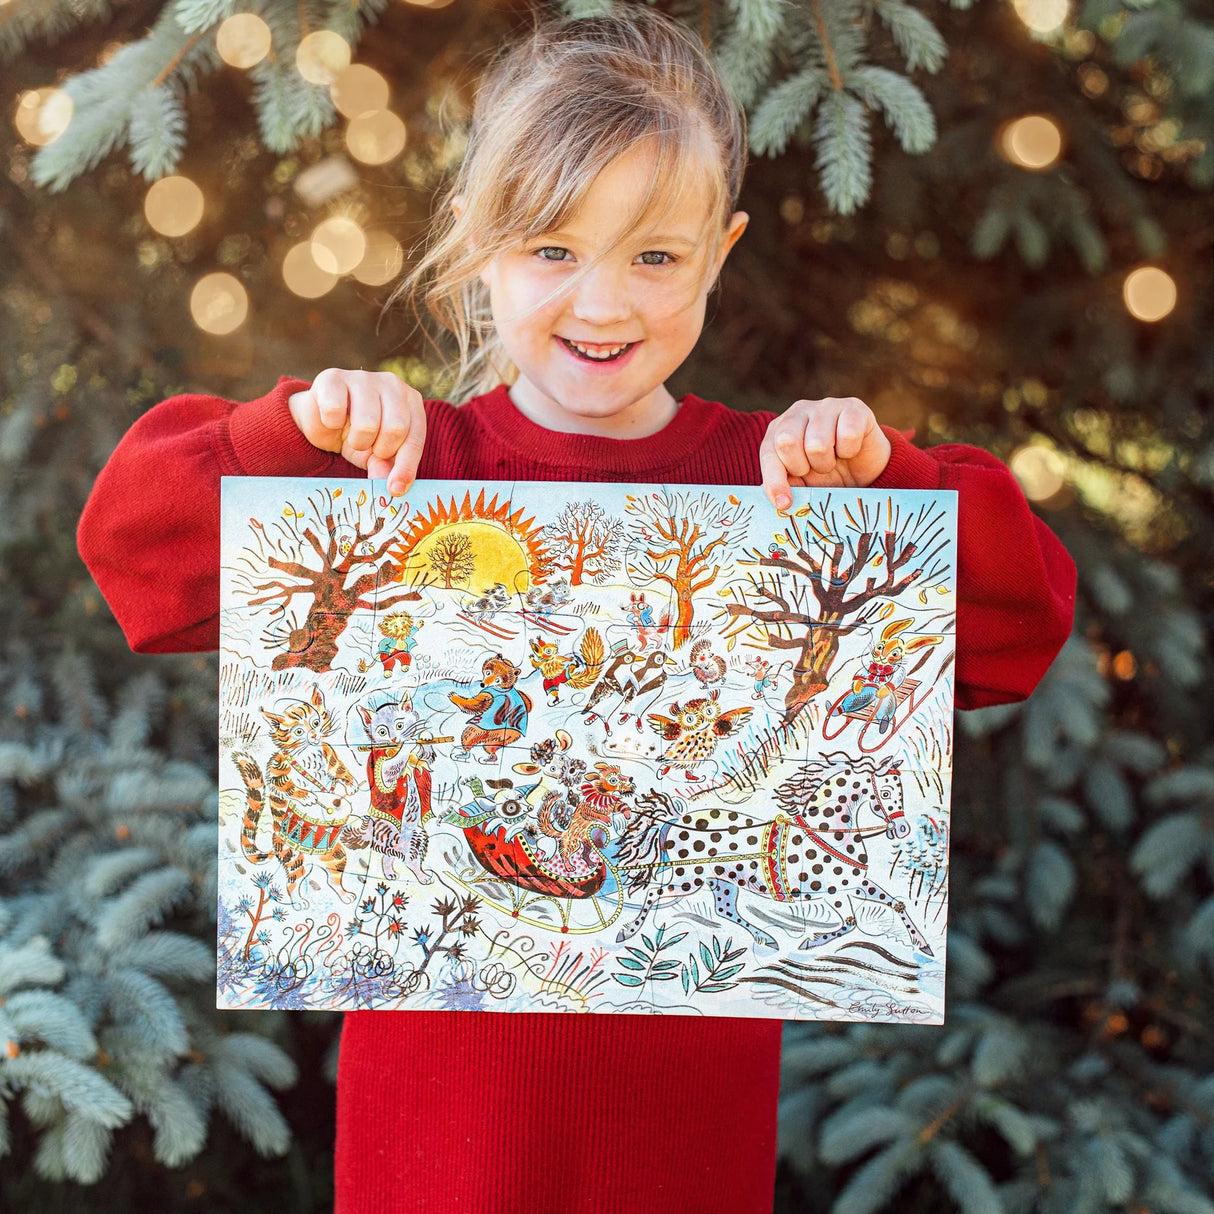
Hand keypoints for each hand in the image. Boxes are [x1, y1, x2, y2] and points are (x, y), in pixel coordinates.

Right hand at [288, 368, 425, 494]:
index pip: (415, 437)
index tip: (395, 489)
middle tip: (369, 448)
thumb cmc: (358, 435)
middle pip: (396, 429)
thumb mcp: (378, 455)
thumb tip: (393, 488)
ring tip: (352, 436)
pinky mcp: (333, 377)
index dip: (405, 467)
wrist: (321, 418)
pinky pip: (335, 410)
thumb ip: (389, 467)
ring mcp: (363, 377)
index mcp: (411, 401)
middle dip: (379, 449)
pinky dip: (331, 424)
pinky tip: (332, 420)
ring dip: (356, 440)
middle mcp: (392, 384)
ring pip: (367, 423)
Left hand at [759, 397, 891, 508]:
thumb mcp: (801, 483)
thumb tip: (779, 501)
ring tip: (832, 461)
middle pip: (787, 441)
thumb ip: (786, 486)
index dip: (774, 481)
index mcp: (778, 430)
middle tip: (814, 470)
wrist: (864, 470)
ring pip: (818, 443)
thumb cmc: (826, 475)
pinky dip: (850, 451)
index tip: (785, 503)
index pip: (769, 452)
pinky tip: (850, 450)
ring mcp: (826, 406)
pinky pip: (847, 435)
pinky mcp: (853, 407)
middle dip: (801, 466)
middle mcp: (798, 412)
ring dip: (826, 462)